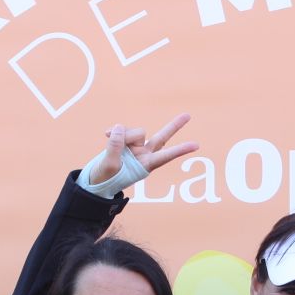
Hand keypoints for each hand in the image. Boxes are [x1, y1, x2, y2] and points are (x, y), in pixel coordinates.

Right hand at [84, 118, 199, 188]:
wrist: (97, 178)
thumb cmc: (106, 178)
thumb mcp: (110, 165)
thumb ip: (116, 146)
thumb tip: (120, 127)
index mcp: (145, 165)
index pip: (165, 156)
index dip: (180, 150)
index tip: (196, 145)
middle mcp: (144, 154)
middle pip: (162, 137)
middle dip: (174, 126)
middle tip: (188, 115)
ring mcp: (136, 147)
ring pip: (136, 132)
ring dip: (122, 135)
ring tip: (109, 140)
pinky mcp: (126, 140)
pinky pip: (123, 129)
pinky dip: (115, 131)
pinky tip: (106, 134)